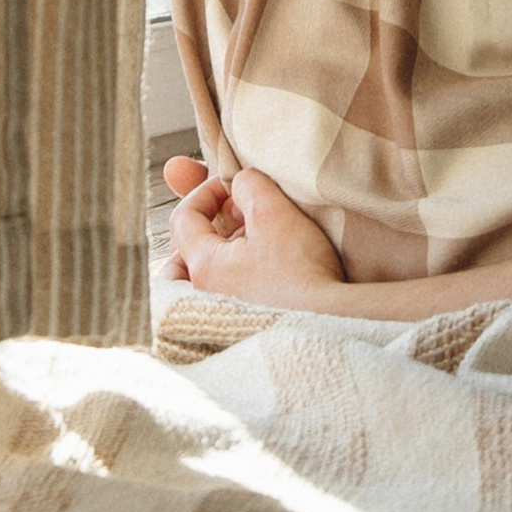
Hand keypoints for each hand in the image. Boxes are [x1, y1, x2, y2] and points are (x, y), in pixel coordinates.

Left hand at [162, 151, 351, 305]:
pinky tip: (246, 280)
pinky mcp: (239, 329)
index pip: (183, 218)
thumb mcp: (275, 213)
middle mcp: (202, 296)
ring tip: (230, 250)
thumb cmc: (301, 273)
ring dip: (207, 260)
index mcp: (204, 266)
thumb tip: (239, 182)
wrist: (331, 323)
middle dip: (201, 229)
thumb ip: (250, 186)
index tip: (232, 185)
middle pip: (180, 257)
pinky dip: (221, 286)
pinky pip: (215, 304)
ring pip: (194, 285)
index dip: (205, 191)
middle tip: (227, 219)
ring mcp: (219, 317)